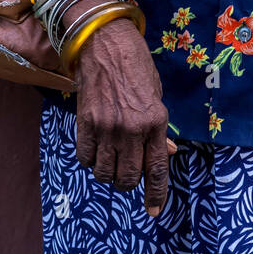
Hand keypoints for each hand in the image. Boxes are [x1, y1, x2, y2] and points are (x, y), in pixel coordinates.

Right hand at [70, 16, 175, 215]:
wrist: (104, 42)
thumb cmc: (135, 66)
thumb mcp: (157, 95)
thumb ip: (160, 129)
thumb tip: (168, 154)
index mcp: (156, 121)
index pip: (156, 169)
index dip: (155, 194)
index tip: (153, 210)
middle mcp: (132, 128)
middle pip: (129, 177)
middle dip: (128, 182)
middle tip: (127, 172)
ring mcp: (107, 127)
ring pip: (104, 173)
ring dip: (108, 173)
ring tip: (110, 160)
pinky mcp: (85, 123)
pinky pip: (85, 158)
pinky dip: (90, 160)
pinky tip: (95, 149)